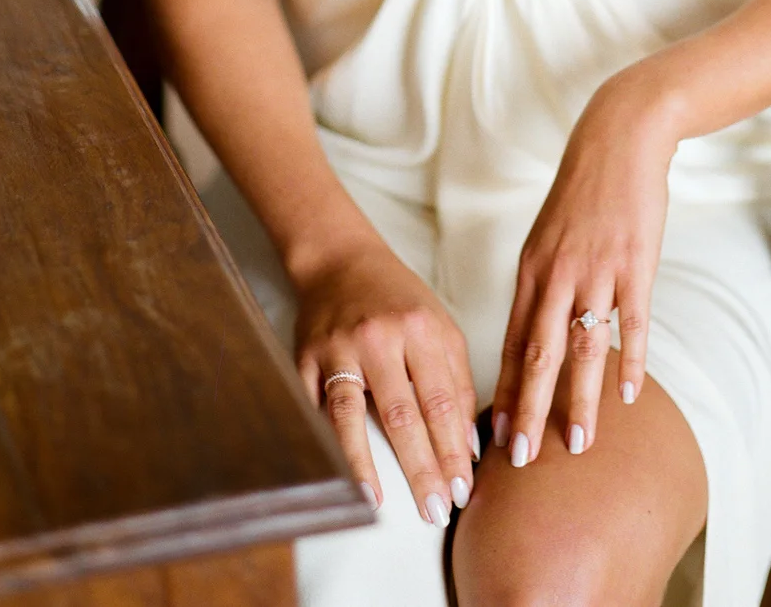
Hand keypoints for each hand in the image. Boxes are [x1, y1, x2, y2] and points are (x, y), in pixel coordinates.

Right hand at [295, 239, 479, 525]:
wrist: (339, 260)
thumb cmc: (397, 299)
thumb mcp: (439, 327)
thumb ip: (458, 383)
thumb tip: (465, 449)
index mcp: (419, 328)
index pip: (441, 401)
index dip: (452, 450)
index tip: (462, 490)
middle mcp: (378, 337)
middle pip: (402, 414)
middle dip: (421, 468)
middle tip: (434, 510)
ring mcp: (338, 348)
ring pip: (350, 415)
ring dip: (366, 465)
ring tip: (378, 505)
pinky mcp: (305, 358)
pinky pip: (314, 407)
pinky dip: (324, 442)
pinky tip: (335, 474)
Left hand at [492, 78, 674, 465]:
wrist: (618, 141)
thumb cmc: (582, 194)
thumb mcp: (548, 239)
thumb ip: (542, 288)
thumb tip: (532, 340)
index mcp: (532, 270)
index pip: (511, 342)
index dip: (504, 391)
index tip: (494, 437)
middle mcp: (557, 274)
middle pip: (537, 354)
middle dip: (528, 410)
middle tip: (520, 460)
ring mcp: (597, 269)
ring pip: (582, 347)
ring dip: (578, 400)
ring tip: (577, 446)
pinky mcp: (635, 263)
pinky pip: (631, 321)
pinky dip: (629, 360)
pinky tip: (628, 393)